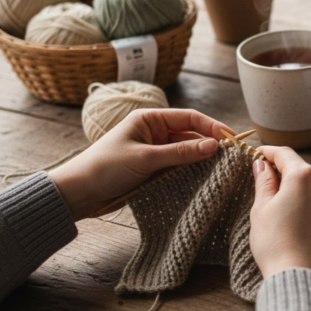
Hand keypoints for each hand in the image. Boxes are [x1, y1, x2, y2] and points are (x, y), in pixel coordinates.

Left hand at [49, 109, 231, 220]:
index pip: (190, 117)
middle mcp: (154, 132)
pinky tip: (203, 178)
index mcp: (150, 119)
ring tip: (222, 168)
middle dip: (210, 144)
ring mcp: (154, 151)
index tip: (232, 138)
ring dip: (201, 159)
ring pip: (186, 152)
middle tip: (232, 156)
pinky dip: (190, 171)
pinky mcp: (152, 169)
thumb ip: (181, 152)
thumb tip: (214, 146)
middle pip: (191, 134)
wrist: (78, 193)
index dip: (213, 126)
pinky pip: (178, 167)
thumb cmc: (106, 168)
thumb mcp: (146, 158)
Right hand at [249, 146, 310, 279]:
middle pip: (302, 172)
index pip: (285, 154)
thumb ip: (264, 181)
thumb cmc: (275, 243)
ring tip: (284, 213)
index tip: (259, 155)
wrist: (300, 279)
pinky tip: (300, 227)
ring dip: (301, 195)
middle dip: (285, 176)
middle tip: (267, 186)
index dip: (269, 153)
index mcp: (304, 177)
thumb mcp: (261, 208)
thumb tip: (262, 164)